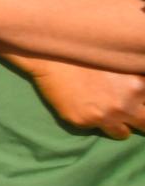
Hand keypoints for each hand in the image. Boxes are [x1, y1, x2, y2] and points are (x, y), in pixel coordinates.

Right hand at [21, 58, 144, 138]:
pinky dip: (93, 121)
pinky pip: (97, 129)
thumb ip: (136, 78)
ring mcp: (106, 115)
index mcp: (138, 84)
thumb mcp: (119, 62)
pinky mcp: (85, 121)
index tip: (137, 100)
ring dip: (119, 125)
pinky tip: (84, 107)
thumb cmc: (84, 52)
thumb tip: (140, 88)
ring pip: (124, 133)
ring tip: (107, 114)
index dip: (143, 101)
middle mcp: (127, 103)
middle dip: (141, 120)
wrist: (50, 55)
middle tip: (128, 113)